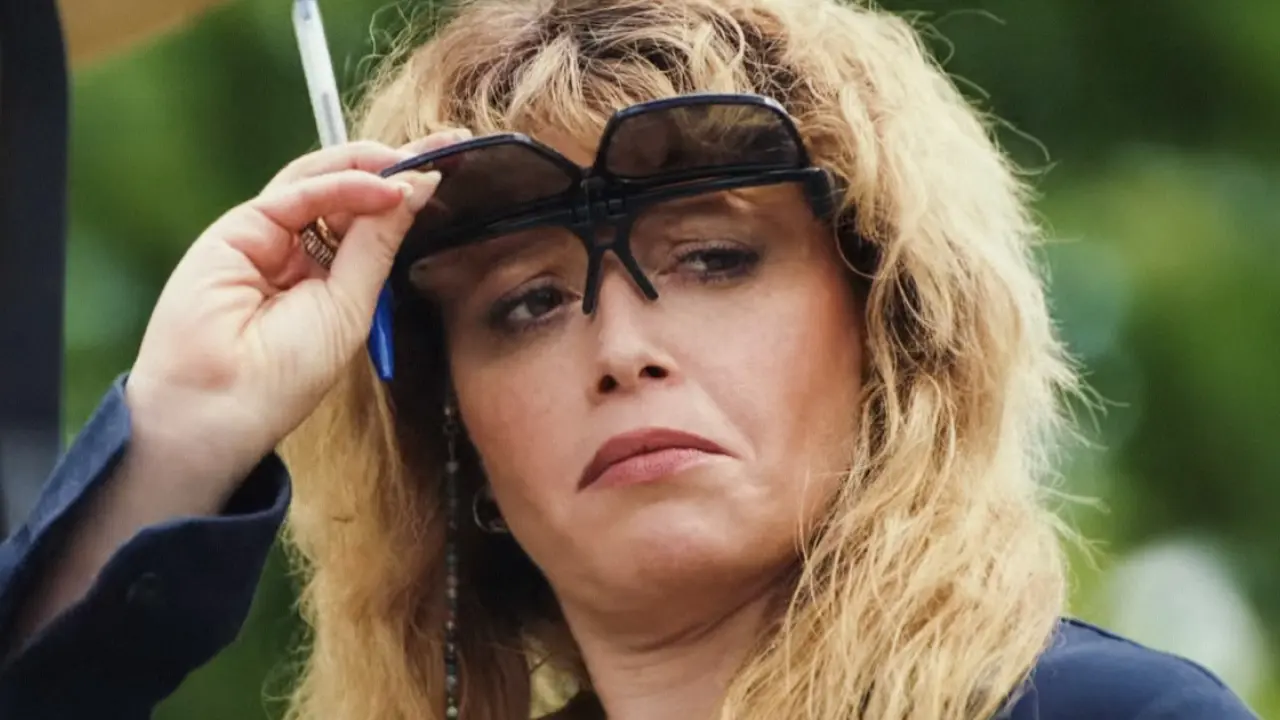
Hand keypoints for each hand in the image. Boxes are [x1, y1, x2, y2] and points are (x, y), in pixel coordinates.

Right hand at [123, 130, 465, 497]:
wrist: (219, 405)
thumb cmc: (284, 375)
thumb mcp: (352, 305)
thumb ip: (378, 245)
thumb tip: (416, 190)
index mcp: (326, 275)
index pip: (371, 218)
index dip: (409, 193)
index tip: (456, 170)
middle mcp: (297, 248)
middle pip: (349, 189)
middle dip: (398, 166)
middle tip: (449, 147)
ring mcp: (266, 235)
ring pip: (322, 180)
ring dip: (372, 166)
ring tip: (420, 161)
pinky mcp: (238, 228)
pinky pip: (297, 194)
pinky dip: (342, 185)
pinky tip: (383, 188)